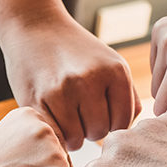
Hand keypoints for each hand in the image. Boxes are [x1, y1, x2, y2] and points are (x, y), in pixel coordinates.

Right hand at [3, 15, 140, 150]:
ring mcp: (62, 91)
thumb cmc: (78, 53)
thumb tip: (131, 130)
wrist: (35, 28)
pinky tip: (54, 118)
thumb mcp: (111, 64)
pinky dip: (56, 134)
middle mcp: (90, 80)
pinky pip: (55, 136)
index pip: (123, 122)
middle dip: (92, 129)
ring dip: (73, 135)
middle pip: (100, 132)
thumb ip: (128, 97)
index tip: (101, 113)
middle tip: (81, 113)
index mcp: (115, 71)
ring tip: (68, 115)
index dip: (112, 123)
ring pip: (77, 139)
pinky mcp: (36, 100)